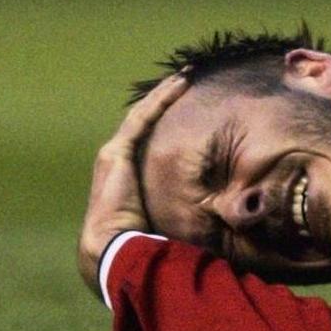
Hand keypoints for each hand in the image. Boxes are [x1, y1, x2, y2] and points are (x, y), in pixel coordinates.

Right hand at [78, 75, 187, 293]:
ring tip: (184, 78)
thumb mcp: (163, 226)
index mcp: (124, 182)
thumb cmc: (141, 247)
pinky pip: (142, 118)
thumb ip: (179, 217)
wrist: (114, 251)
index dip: (163, 127)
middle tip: (183, 85)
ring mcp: (114, 157)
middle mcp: (115, 165)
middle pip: (142, 125)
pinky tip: (179, 83)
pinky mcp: (117, 153)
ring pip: (142, 116)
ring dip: (163, 96)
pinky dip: (161, 99)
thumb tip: (216, 226)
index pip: (146, 146)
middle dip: (161, 104)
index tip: (185, 114)